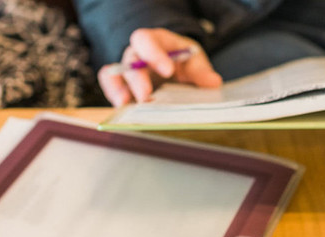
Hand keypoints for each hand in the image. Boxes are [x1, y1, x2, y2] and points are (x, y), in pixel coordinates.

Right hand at [98, 28, 221, 106]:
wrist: (176, 67)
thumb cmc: (184, 60)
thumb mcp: (195, 60)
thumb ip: (201, 71)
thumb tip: (213, 82)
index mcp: (155, 42)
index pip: (147, 40)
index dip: (154, 54)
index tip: (168, 70)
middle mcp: (138, 55)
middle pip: (130, 61)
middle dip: (138, 79)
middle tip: (146, 96)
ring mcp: (129, 73)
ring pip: (114, 74)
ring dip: (118, 89)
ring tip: (124, 104)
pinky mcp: (126, 89)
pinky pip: (111, 88)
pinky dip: (114, 96)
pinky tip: (122, 108)